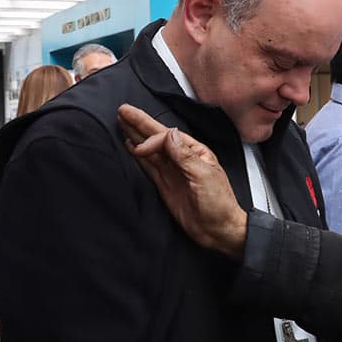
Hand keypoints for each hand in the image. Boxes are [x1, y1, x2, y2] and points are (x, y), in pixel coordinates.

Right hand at [117, 104, 247, 257]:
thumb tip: (170, 134)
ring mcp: (173, 172)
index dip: (151, 140)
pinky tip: (130, 146)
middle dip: (140, 124)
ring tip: (122, 123)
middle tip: (123, 111)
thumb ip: (185, 156)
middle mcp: (183, 159)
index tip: (139, 149)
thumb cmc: (219, 204)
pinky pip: (149, 167)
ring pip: (150, 150)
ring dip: (136, 137)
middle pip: (157, 138)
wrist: (218, 230)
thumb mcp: (204, 177)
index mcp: (196, 152)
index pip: (167, 138)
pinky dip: (138, 157)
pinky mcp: (165, 185)